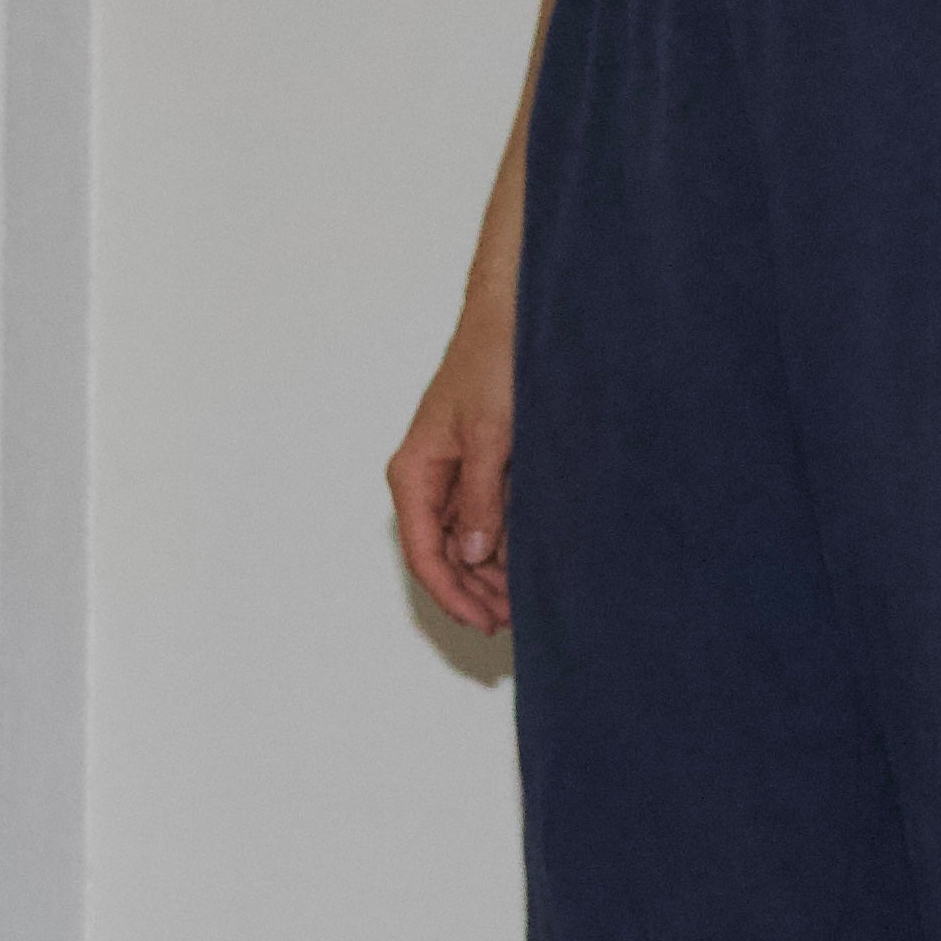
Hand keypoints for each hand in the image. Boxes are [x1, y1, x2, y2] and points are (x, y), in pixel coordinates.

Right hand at [387, 294, 515, 633]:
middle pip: (443, 556)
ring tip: (523, 602)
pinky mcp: (479, 471)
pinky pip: (485, 523)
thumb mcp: (490, 435)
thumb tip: (476, 554)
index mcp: (414, 472)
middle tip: (512, 620)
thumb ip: (482, 497)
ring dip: (490, 576)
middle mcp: (427, 480)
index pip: (424, 553)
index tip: (483, 621)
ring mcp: (453, 478)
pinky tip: (526, 568)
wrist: (511, 319)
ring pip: (465, 545)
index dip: (452, 594)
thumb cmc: (491, 362)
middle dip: (474, 592)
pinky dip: (503, 548)